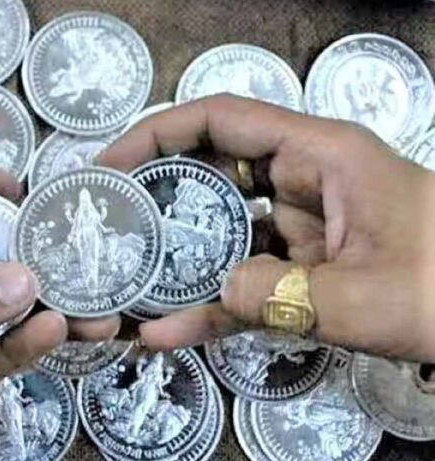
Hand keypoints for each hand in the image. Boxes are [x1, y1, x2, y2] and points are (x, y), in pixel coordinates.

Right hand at [99, 94, 434, 362]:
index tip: (111, 164)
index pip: (223, 121)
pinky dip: (210, 303)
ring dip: (178, 257)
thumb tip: (212, 295)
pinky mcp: (306, 268)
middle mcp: (305, 181)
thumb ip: (276, 294)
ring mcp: (303, 228)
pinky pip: (246, 279)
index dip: (158, 133)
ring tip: (124, 279)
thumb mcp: (361, 296)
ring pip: (223, 231)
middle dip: (158, 196)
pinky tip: (168, 330)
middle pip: (212, 172)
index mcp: (320, 156)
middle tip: (107, 223)